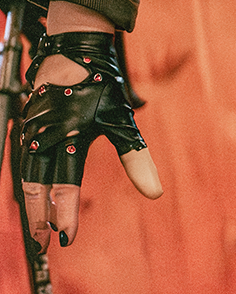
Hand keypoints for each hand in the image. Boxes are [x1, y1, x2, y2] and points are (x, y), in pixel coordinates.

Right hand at [20, 7, 160, 248]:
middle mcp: (46, 135)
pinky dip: (27, 181)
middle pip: (36, 186)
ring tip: (37, 227)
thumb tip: (155, 194)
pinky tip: (32, 195)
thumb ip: (137, 159)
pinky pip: (23, 159)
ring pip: (26, 174)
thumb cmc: (102, 85)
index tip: (67, 238)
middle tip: (43, 244)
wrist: (75, 48)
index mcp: (70, 136)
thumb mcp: (123, 120)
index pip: (65, 185)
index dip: (65, 214)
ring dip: (31, 202)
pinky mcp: (27, 125)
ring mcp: (32, 130)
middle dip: (39, 217)